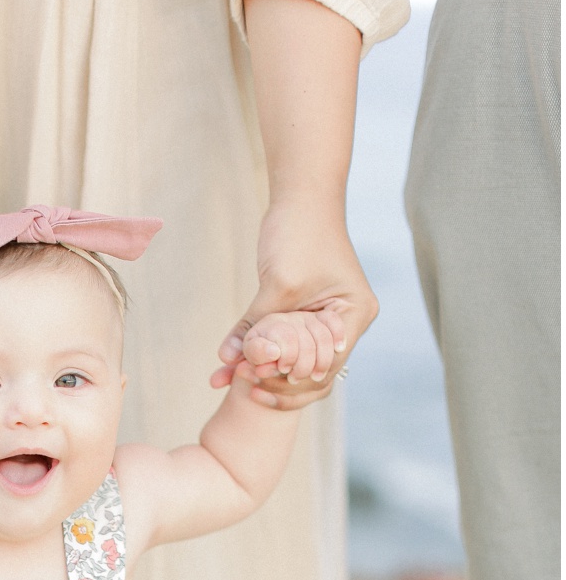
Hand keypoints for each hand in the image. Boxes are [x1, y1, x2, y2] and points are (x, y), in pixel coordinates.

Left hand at [210, 200, 378, 409]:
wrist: (301, 196)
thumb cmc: (300, 232)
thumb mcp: (276, 285)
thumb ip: (254, 326)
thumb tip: (226, 361)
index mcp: (353, 316)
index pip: (322, 368)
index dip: (288, 380)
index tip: (253, 379)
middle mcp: (345, 324)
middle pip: (310, 373)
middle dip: (274, 381)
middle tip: (241, 382)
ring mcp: (326, 321)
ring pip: (294, 364)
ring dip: (263, 372)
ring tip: (230, 378)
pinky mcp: (306, 317)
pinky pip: (283, 346)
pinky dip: (258, 356)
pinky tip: (229, 368)